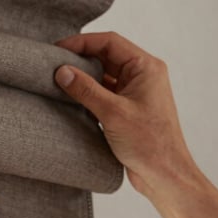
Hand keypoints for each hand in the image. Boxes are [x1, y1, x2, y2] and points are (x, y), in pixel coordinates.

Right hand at [54, 31, 196, 198]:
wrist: (165, 175)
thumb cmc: (149, 143)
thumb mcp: (112, 112)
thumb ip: (85, 89)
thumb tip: (62, 71)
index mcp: (146, 68)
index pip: (109, 42)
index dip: (81, 42)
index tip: (57, 49)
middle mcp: (142, 76)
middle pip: (105, 56)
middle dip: (79, 58)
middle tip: (53, 64)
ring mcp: (134, 92)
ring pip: (103, 75)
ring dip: (82, 77)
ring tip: (58, 80)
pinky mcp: (127, 109)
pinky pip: (103, 92)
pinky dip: (87, 92)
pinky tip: (70, 98)